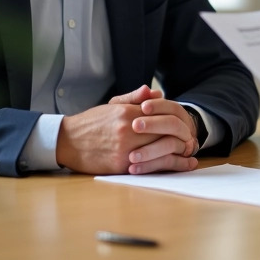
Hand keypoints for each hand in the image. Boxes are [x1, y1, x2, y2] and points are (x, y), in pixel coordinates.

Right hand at [55, 86, 197, 174]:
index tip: (186, 125)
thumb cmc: (91, 123)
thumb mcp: (111, 105)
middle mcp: (128, 130)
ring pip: (162, 150)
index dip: (177, 120)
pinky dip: (169, 166)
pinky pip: (151, 166)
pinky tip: (179, 165)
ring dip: (180, 153)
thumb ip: (134, 98)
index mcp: (127, 113)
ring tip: (190, 155)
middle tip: (192, 141)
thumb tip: (155, 93)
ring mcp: (125, 149)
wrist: (67, 141)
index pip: (161, 113)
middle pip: (165, 132)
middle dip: (183, 137)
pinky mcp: (121, 166)